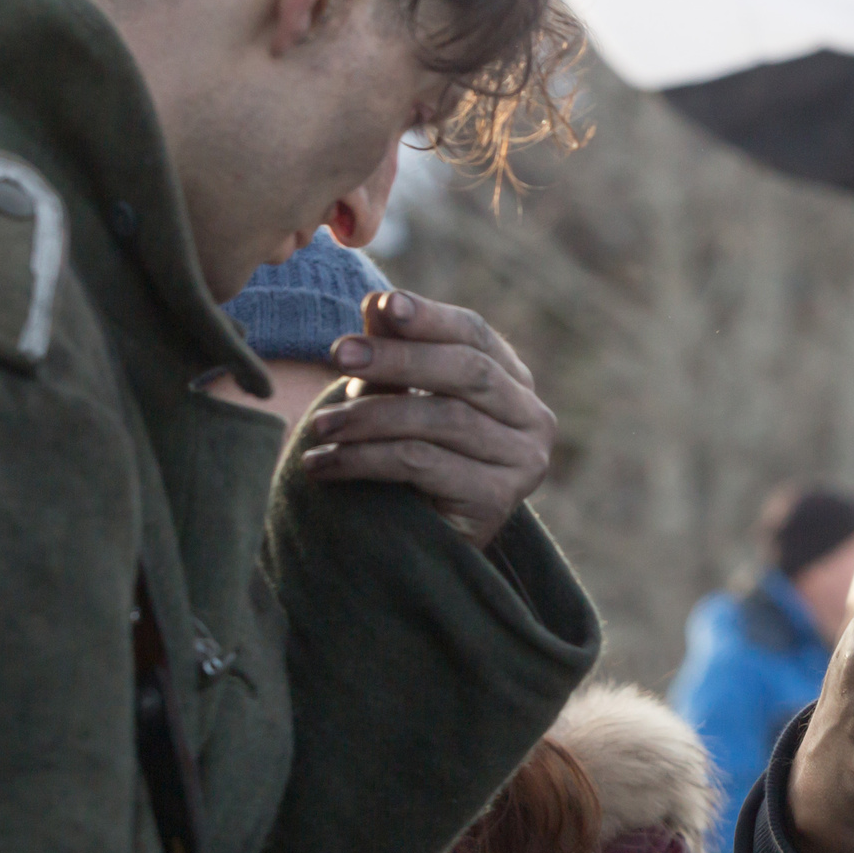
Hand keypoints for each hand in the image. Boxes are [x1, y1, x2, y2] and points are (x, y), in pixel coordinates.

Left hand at [297, 290, 554, 548]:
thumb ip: (394, 352)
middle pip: (468, 372)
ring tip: (320, 427)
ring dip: (370, 417)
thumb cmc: (406, 463)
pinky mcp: (498, 501)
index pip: (477, 336)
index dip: (429, 318)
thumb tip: (378, 303)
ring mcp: (523, 462)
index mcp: (514, 383)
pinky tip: (324, 465)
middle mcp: (533, 420)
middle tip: (339, 354)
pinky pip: (424, 463)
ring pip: (444, 419)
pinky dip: (366, 459)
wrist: (418, 548)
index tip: (380, 306)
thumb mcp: (397, 398)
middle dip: (398, 360)